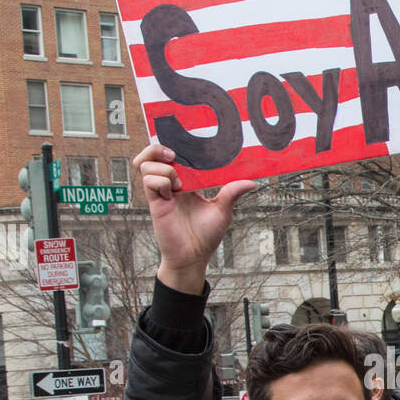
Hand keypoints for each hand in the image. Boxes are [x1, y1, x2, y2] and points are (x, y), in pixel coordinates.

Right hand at [133, 142, 255, 294]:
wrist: (193, 256)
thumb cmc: (205, 237)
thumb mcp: (223, 211)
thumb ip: (232, 193)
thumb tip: (251, 182)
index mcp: (187, 182)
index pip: (174, 156)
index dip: (174, 146)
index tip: (186, 143)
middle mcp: (171, 184)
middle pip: (153, 154)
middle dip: (158, 148)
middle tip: (174, 155)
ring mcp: (161, 192)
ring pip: (147, 164)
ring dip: (164, 168)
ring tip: (179, 184)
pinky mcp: (155, 202)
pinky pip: (149, 181)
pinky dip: (161, 181)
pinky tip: (173, 193)